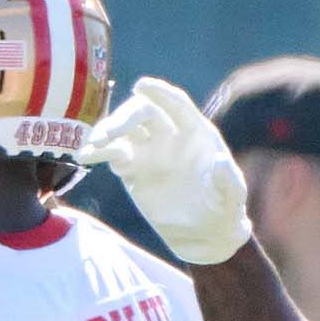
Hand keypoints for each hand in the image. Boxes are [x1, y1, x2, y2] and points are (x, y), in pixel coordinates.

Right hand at [86, 77, 251, 266]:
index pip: (176, 104)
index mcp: (195, 133)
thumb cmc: (224, 210)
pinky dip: (98, 153)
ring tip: (94, 145)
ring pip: (124, 131)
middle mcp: (169, 136)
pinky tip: (86, 156)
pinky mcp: (132, 170)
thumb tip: (220, 161)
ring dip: (107, 132)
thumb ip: (229, 181)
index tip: (141, 86)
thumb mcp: (233, 199)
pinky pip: (112, 154)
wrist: (203, 234)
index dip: (160, 92)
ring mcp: (149, 152)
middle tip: (108, 134)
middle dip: (125, 118)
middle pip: (143, 113)